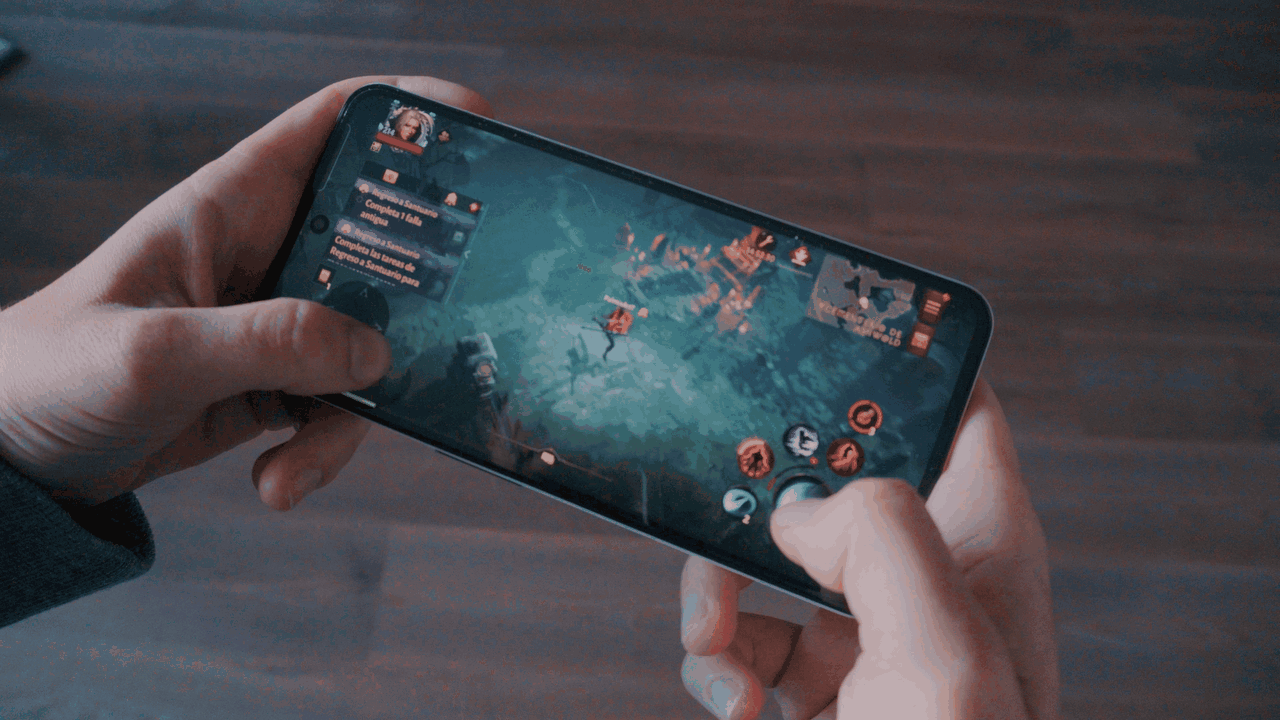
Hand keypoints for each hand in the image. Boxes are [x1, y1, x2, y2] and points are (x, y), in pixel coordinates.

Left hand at [0, 76, 490, 508]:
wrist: (9, 463)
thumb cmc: (50, 376)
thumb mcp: (157, 353)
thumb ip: (269, 343)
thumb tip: (374, 355)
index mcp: (229, 208)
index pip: (329, 129)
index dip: (404, 115)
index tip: (475, 132)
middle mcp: (263, 257)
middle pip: (376, 243)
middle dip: (417, 290)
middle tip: (451, 329)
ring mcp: (271, 324)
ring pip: (366, 344)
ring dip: (355, 410)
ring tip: (298, 461)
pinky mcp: (270, 385)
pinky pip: (334, 407)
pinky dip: (320, 452)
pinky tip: (276, 484)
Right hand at [680, 380, 1058, 718]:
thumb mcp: (943, 656)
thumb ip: (884, 543)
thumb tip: (797, 515)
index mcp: (982, 542)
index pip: (957, 409)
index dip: (901, 358)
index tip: (821, 327)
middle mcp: (923, 575)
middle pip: (834, 474)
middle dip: (764, 482)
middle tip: (719, 495)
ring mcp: (865, 630)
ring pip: (768, 556)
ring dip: (716, 587)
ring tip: (709, 634)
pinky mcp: (816, 682)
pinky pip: (742, 637)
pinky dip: (716, 659)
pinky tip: (733, 696)